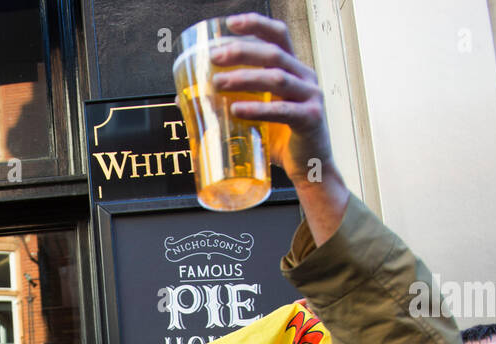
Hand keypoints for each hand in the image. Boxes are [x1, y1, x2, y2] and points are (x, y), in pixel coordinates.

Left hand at [207, 14, 339, 193]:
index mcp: (293, 69)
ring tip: (218, 83)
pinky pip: (283, 111)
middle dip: (242, 51)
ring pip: (277, 78)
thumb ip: (227, 102)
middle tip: (214, 57)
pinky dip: (258, 110)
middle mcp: (305, 77)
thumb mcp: (254, 115)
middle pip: (273, 53)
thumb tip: (184, 98)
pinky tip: (236, 110)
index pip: (278, 36)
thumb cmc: (280, 139)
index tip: (229, 23)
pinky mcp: (311, 120)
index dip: (256, 24)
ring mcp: (311, 97)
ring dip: (245, 78)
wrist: (309, 168)